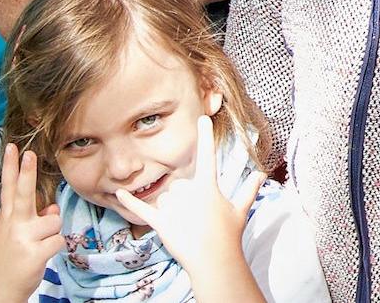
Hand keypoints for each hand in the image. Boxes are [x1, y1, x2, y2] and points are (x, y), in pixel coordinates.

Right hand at [0, 144, 63, 302]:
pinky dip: (55, 249)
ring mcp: (22, 239)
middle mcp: (12, 226)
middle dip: (26, 173)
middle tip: (29, 154)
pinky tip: (40, 258)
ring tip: (38, 248)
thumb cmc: (9, 263)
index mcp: (7, 220)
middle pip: (22, 193)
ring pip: (54, 221)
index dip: (10, 168)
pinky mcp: (34, 253)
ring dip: (52, 234)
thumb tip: (51, 208)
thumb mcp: (15, 238)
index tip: (13, 147)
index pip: (7, 189)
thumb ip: (31, 219)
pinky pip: (58, 240)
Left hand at [114, 115, 264, 278]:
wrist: (214, 261)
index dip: (206, 137)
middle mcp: (189, 193)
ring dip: (172, 209)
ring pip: (165, 198)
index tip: (203, 119)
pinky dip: (129, 202)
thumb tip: (261, 174)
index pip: (208, 156)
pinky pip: (142, 209)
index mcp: (208, 187)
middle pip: (179, 185)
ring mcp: (174, 208)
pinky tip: (117, 194)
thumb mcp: (240, 210)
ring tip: (185, 225)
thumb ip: (249, 189)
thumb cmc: (228, 235)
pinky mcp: (161, 223)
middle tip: (196, 217)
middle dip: (184, 199)